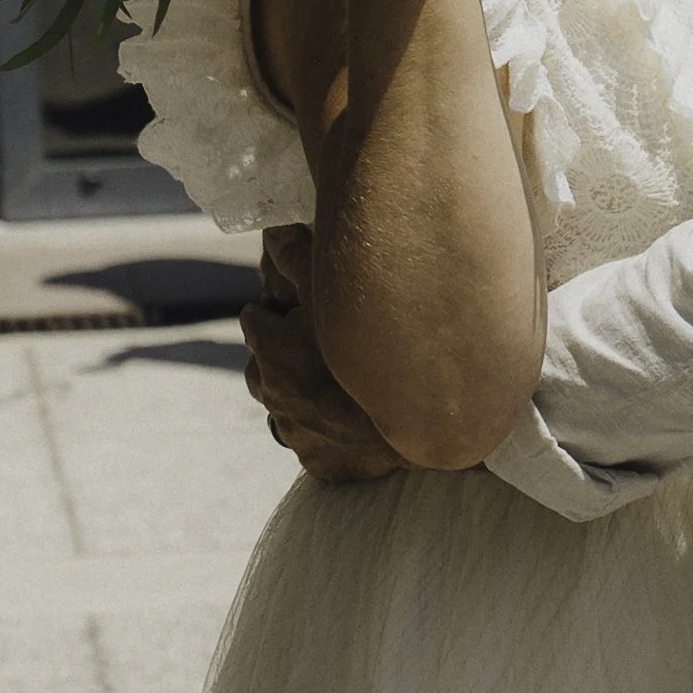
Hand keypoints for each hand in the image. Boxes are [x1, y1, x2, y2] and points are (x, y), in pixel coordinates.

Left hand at [242, 227, 402, 482]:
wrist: (435, 417)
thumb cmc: (384, 340)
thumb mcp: (344, 286)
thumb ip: (300, 254)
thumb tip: (270, 227)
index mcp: (271, 348)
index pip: (256, 319)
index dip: (281, 311)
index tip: (308, 309)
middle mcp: (274, 393)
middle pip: (264, 364)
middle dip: (283, 352)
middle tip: (324, 344)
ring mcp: (296, 433)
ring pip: (284, 405)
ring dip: (299, 393)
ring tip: (336, 381)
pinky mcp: (320, 464)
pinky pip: (311, 444)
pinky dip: (323, 432)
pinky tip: (350, 418)